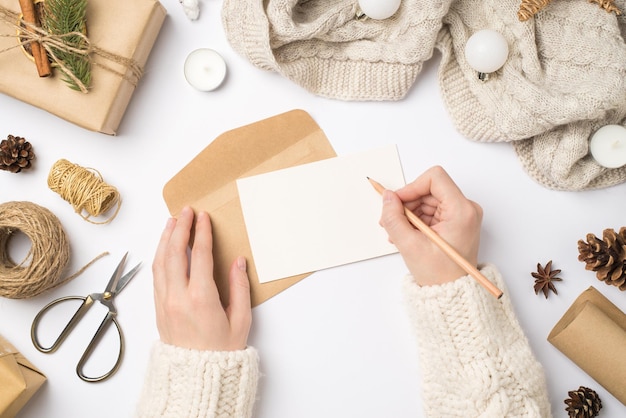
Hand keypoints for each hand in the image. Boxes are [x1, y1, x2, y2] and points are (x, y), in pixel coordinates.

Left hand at [152, 206, 251, 350]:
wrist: (197, 377)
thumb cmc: (221, 351)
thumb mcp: (240, 321)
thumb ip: (239, 288)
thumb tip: (238, 262)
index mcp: (201, 298)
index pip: (200, 255)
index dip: (201, 232)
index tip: (203, 217)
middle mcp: (179, 297)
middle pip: (175, 253)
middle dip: (180, 228)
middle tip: (186, 211)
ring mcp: (165, 302)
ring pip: (160, 262)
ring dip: (165, 239)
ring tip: (171, 222)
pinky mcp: (159, 308)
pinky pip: (156, 276)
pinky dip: (159, 257)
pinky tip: (164, 248)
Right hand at [379, 166, 482, 285]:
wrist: (453, 293)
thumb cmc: (440, 275)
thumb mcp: (410, 245)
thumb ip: (394, 218)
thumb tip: (387, 197)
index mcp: (462, 211)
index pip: (434, 178)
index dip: (411, 186)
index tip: (397, 201)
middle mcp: (466, 209)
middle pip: (429, 189)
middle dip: (407, 203)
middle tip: (391, 220)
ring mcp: (462, 215)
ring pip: (428, 200)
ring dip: (409, 213)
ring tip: (398, 233)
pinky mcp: (456, 221)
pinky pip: (431, 210)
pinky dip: (416, 220)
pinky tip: (406, 234)